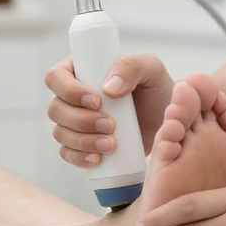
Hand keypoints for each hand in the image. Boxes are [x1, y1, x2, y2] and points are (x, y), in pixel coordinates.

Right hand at [44, 54, 175, 167]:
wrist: (170, 123)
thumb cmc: (157, 90)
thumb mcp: (151, 69)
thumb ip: (131, 66)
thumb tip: (108, 88)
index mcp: (81, 71)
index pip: (56, 77)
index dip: (68, 90)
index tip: (96, 101)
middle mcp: (72, 97)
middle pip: (55, 109)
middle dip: (80, 120)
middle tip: (110, 125)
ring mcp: (74, 123)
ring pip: (60, 133)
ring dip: (83, 141)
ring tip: (111, 144)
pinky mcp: (81, 146)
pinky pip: (67, 154)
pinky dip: (79, 158)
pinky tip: (98, 158)